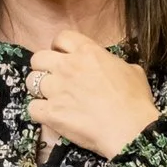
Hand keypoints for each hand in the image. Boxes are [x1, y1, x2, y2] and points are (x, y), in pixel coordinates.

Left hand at [25, 30, 159, 158]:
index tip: (64, 57)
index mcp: (88, 52)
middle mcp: (67, 66)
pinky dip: (40, 112)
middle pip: (38, 58)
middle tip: (55, 79)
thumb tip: (113, 67)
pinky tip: (52, 116)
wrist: (130, 129)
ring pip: (30, 82)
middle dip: (43, 67)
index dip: (60, 47)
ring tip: (52, 99)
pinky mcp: (50, 112)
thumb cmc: (136, 100)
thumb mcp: (133, 71)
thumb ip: (115, 64)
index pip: (62, 37)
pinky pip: (31, 108)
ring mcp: (56, 89)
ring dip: (40, 90)